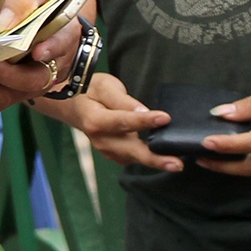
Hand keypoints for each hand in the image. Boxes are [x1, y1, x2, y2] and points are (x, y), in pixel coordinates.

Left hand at [0, 0, 87, 114]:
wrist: (29, 14)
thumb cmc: (34, 0)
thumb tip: (5, 24)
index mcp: (63, 36)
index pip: (62, 45)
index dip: (52, 50)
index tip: (37, 51)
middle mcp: (50, 66)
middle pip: (34, 80)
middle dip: (7, 77)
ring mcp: (30, 83)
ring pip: (10, 96)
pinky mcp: (11, 90)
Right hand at [32, 73, 177, 172]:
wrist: (74, 106)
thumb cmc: (90, 91)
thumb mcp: (105, 87)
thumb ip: (123, 101)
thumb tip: (144, 112)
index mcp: (95, 120)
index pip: (122, 121)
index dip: (144, 121)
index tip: (165, 119)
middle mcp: (101, 140)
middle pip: (130, 150)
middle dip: (154, 158)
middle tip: (177, 164)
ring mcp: (107, 151)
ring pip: (134, 157)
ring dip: (155, 161)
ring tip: (177, 163)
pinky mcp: (115, 155)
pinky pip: (134, 158)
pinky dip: (150, 158)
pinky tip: (166, 157)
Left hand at [197, 71, 250, 174]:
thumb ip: (249, 105)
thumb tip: (221, 113)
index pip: (246, 145)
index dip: (223, 146)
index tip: (203, 143)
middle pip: (249, 166)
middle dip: (223, 166)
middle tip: (200, 158)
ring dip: (235, 164)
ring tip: (213, 156)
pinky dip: (249, 158)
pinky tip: (236, 150)